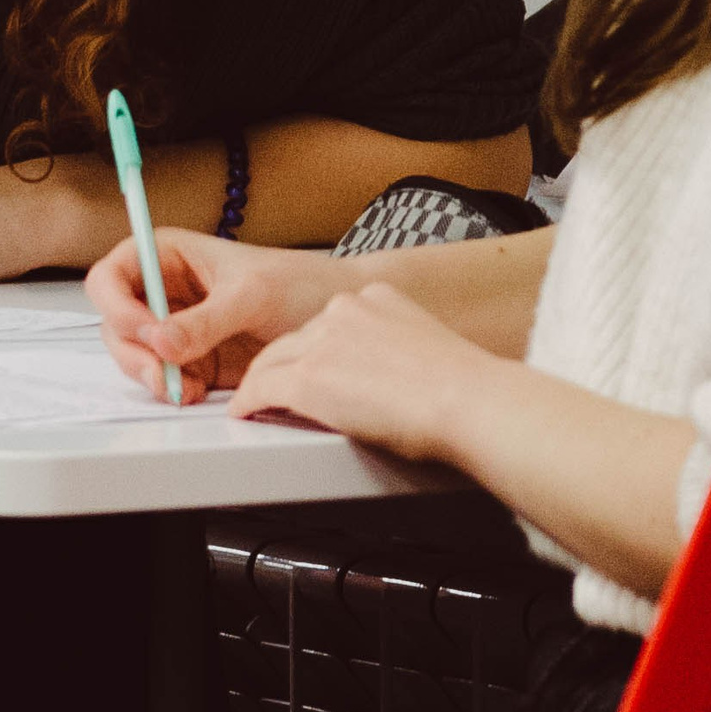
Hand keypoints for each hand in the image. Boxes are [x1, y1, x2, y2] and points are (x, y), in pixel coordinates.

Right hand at [87, 230, 336, 404]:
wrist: (335, 315)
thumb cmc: (301, 283)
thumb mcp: (252, 296)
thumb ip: (206, 320)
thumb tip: (162, 340)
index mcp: (169, 255)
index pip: (113, 275)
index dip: (117, 303)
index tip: (143, 329)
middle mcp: (166, 291)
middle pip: (116, 323)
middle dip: (133, 351)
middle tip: (161, 372)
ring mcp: (177, 329)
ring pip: (135, 356)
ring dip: (151, 376)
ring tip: (183, 387)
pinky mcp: (193, 361)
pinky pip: (163, 379)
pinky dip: (171, 390)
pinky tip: (195, 393)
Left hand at [226, 282, 500, 463]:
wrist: (466, 400)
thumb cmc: (462, 389)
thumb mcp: (424, 347)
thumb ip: (395, 351)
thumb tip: (389, 378)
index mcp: (376, 298)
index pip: (327, 322)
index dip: (314, 348)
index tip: (313, 363)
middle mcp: (344, 310)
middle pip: (294, 339)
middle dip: (281, 364)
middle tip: (269, 386)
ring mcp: (322, 342)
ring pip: (272, 361)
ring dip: (261, 383)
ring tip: (253, 401)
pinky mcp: (307, 379)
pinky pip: (261, 389)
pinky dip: (249, 403)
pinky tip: (244, 413)